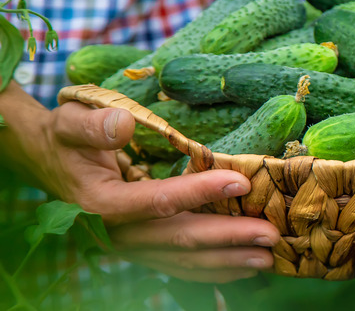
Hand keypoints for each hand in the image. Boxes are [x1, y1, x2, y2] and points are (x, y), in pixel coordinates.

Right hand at [0, 84, 279, 282]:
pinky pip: (179, 267)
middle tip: (270, 235)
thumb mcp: (72, 122)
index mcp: (101, 202)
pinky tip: (243, 269)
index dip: (200, 192)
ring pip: (183, 260)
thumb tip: (125, 125)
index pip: (157, 202)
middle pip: (178, 239)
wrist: (47, 163)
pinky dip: (213, 270)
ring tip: (267, 258)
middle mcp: (116, 233)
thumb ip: (95, 125)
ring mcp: (130, 247)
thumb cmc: (65, 138)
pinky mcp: (141, 251)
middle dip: (227, 238)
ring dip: (227, 261)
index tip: (240, 182)